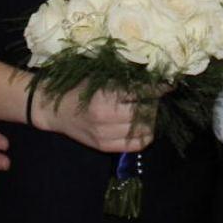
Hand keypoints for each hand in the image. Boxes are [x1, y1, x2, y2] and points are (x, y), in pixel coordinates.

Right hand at [33, 88, 158, 152]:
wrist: (54, 109)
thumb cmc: (78, 86)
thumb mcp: (99, 76)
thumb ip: (123, 78)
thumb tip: (153, 75)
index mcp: (105, 96)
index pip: (141, 93)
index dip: (158, 88)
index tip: (168, 84)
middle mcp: (106, 118)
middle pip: (146, 112)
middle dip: (154, 103)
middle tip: (155, 96)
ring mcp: (106, 136)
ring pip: (145, 130)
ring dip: (151, 119)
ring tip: (148, 109)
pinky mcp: (106, 148)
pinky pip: (136, 145)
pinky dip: (145, 135)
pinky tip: (142, 125)